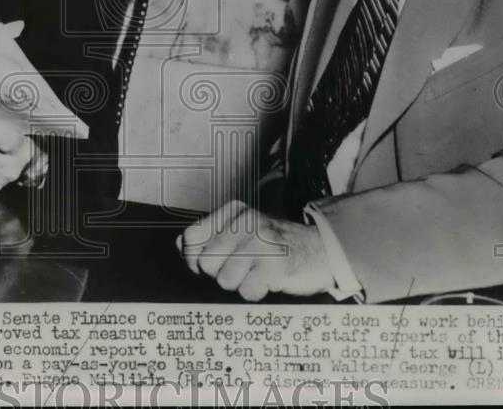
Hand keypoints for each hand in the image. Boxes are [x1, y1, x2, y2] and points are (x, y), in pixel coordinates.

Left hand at [177, 200, 332, 300]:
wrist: (321, 250)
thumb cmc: (276, 244)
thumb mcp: (241, 231)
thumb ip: (210, 236)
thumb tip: (181, 245)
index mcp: (233, 211)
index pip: (191, 238)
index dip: (196, 258)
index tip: (215, 262)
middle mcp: (245, 221)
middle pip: (205, 263)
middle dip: (220, 273)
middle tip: (243, 267)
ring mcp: (260, 242)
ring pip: (224, 280)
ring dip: (240, 284)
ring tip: (258, 272)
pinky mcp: (274, 265)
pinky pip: (246, 291)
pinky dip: (256, 293)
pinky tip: (269, 280)